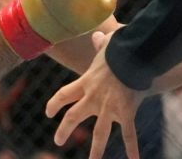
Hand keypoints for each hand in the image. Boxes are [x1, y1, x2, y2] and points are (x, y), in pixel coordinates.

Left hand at [46, 30, 144, 158]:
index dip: (54, 104)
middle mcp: (94, 98)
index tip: (49, 113)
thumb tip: (97, 35)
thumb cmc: (121, 47)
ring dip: (96, 150)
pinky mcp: (126, 112)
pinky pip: (129, 134)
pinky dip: (132, 149)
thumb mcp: (107, 44)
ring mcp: (109, 108)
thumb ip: (101, 42)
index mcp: (86, 82)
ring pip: (99, 133)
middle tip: (57, 141)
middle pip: (73, 117)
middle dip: (64, 130)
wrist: (132, 55)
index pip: (63, 95)